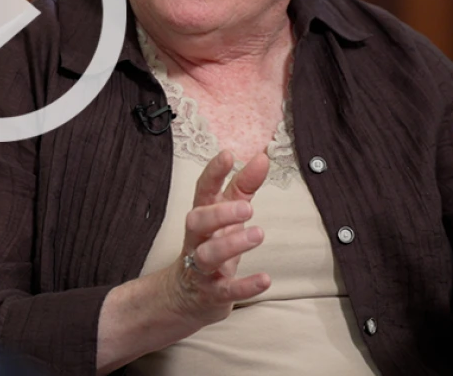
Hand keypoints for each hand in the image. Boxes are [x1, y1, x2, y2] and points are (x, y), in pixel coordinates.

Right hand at [162, 149, 270, 325]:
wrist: (187, 296)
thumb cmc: (212, 245)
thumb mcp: (227, 215)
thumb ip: (244, 186)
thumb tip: (262, 157)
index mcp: (203, 217)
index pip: (203, 191)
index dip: (213, 173)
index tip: (228, 155)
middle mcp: (198, 239)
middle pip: (197, 220)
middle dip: (219, 213)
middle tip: (247, 208)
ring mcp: (202, 267)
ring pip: (208, 255)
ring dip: (231, 244)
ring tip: (258, 234)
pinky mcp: (212, 293)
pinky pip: (226, 290)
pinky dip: (245, 286)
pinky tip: (265, 279)